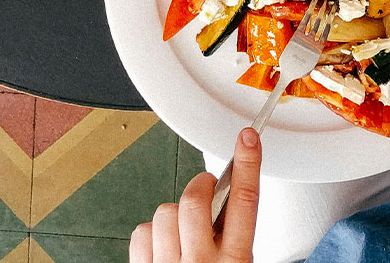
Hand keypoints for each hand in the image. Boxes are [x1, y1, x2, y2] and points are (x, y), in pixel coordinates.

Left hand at [130, 128, 259, 262]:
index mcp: (234, 262)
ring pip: (166, 211)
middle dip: (199, 185)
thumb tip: (224, 200)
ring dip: (174, 215)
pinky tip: (162, 246)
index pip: (244, 201)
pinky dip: (151, 233)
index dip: (246, 164)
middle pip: (196, 199)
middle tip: (205, 190)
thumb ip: (233, 238)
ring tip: (182, 235)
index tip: (248, 139)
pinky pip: (141, 232)